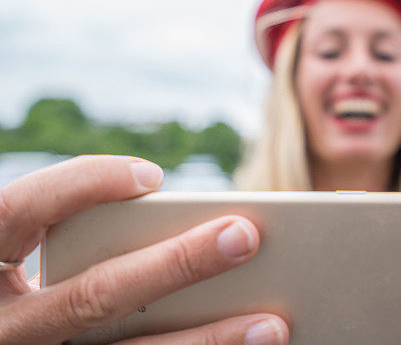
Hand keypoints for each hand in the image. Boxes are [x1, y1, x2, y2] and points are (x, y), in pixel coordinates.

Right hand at [0, 154, 288, 344]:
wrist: (23, 342)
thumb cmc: (47, 289)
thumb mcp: (50, 261)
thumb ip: (98, 240)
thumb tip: (210, 229)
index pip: (19, 211)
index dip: (82, 186)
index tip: (153, 176)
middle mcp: (7, 327)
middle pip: (96, 295)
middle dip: (178, 264)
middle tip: (246, 235)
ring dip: (208, 340)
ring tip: (271, 323)